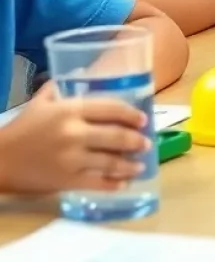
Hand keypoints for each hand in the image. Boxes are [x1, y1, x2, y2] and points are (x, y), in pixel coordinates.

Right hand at [0, 85, 149, 194]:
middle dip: (136, 141)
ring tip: (140, 165)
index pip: (111, 108)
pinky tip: (123, 184)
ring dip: (129, 164)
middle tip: (146, 143)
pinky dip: (113, 184)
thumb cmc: (20, 129)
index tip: (143, 119)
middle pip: (116, 136)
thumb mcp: (40, 103)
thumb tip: (78, 77)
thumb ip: (60, 89)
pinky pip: (97, 183)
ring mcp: (72, 159)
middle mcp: (75, 133)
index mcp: (70, 110)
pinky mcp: (66, 181)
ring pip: (111, 161)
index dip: (131, 114)